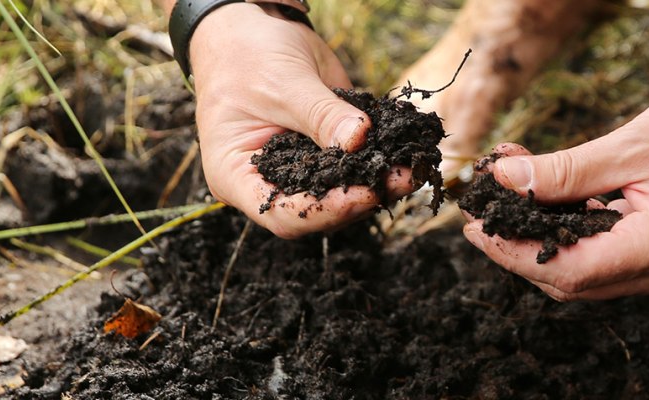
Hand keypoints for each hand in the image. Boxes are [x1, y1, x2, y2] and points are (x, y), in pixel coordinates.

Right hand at [188, 3, 413, 237]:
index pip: (281, 213)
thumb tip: (359, 140)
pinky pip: (353, 164)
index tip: (364, 194)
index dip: (324, 212)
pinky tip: (406, 151)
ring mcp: (299, 169)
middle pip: (316, 209)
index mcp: (236, 175)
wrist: (254, 28)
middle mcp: (269, 181)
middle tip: (403, 178)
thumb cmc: (248, 54)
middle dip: (361, 197)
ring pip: (342, 191)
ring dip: (379, 181)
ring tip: (412, 166)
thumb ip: (321, 115)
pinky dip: (380, 159)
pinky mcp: (326, 151)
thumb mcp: (283, 82)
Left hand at [462, 79, 648, 300]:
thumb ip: (565, 170)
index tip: (475, 226)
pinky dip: (578, 237)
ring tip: (514, 194)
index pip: (568, 271)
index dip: (513, 254)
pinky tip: (555, 201)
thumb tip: (504, 182)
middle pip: (573, 282)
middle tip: (484, 209)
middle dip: (522, 248)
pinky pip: (612, 262)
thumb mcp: (631, 143)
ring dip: (548, 240)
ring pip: (590, 276)